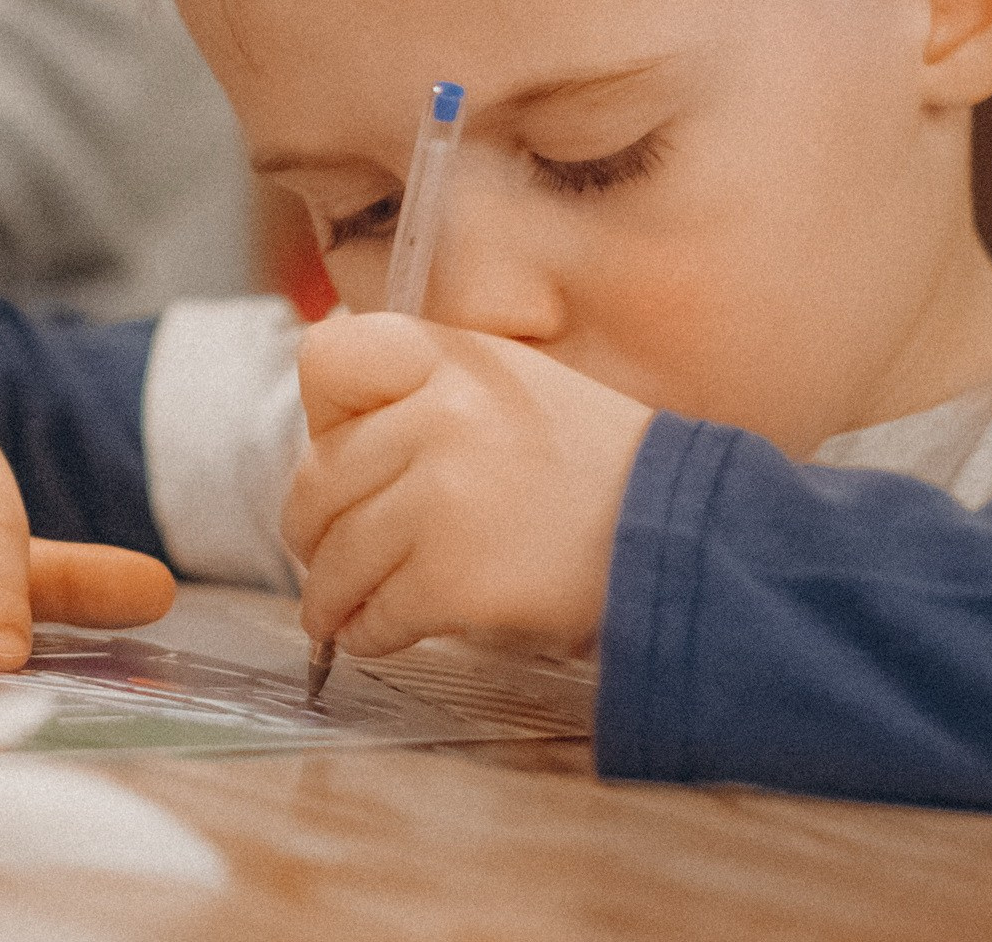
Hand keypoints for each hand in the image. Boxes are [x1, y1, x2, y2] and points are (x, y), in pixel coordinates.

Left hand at [282, 313, 653, 660]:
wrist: (679, 535)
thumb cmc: (594, 467)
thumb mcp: (511, 387)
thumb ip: (425, 395)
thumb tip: (331, 446)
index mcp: (447, 358)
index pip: (326, 360)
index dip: (321, 417)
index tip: (337, 451)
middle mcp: (434, 417)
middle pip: (316, 480)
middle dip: (312, 530)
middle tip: (323, 555)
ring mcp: (437, 497)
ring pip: (334, 558)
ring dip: (331, 596)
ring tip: (340, 612)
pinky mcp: (449, 577)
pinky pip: (372, 613)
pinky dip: (367, 633)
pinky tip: (381, 634)